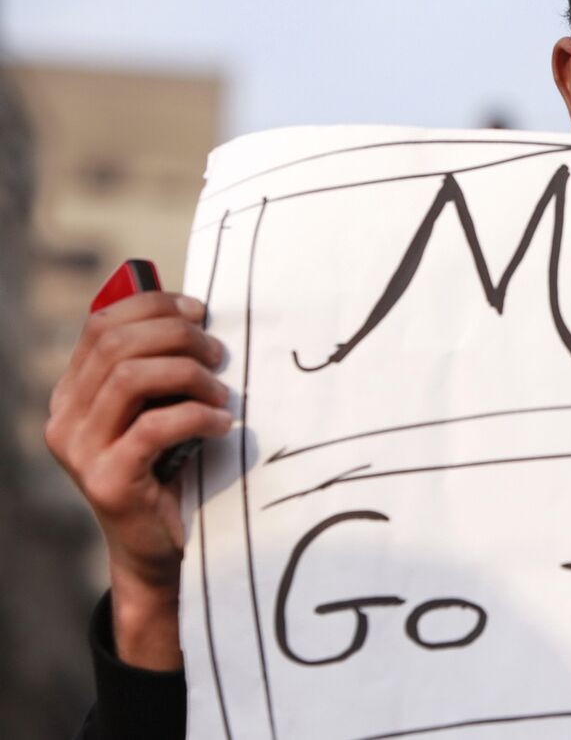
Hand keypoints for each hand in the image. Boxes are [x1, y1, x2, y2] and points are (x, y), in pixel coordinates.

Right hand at [45, 292, 230, 668]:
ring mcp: (80, 451)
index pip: (101, 325)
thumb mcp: (160, 409)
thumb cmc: (171, 468)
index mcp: (74, 392)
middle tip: (218, 355)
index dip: (154, 307)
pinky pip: (154, 427)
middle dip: (178, 337)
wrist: (159, 547)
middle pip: (117, 345)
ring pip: (131, 378)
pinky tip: (222, 425)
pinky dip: (196, 416)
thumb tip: (196, 314)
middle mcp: (65, 418)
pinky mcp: (107, 481)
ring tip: (221, 395)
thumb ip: (161, 368)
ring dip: (189, 376)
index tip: (200, 312)